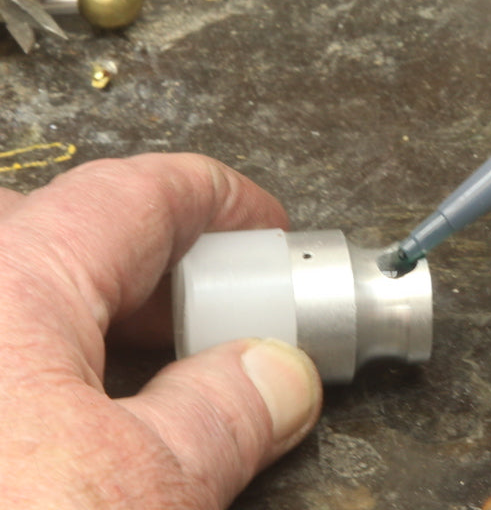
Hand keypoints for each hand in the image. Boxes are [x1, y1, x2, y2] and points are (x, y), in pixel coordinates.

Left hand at [0, 154, 321, 507]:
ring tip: (154, 380)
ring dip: (98, 327)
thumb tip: (277, 376)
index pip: (136, 194)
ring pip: (17, 299)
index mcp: (4, 280)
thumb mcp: (135, 493)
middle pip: (69, 237)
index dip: (217, 200)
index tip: (261, 225)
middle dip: (160, 271)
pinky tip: (63, 427)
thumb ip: (224, 416)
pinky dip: (39, 375)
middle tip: (221, 318)